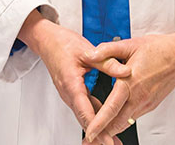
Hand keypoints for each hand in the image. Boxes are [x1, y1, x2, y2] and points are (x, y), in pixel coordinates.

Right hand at [16, 11, 116, 144]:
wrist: (47, 40)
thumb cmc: (63, 44)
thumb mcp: (87, 50)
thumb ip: (107, 62)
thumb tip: (126, 71)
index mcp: (71, 84)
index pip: (85, 111)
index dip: (96, 127)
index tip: (106, 139)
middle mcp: (69, 93)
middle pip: (85, 119)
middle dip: (99, 135)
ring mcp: (71, 94)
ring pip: (86, 115)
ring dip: (98, 128)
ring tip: (113, 140)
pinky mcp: (74, 92)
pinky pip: (86, 108)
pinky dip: (96, 117)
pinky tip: (108, 123)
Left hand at [79, 28, 174, 142]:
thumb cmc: (158, 49)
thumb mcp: (129, 45)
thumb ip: (106, 50)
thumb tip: (89, 54)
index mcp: (130, 83)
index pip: (111, 109)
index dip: (98, 123)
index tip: (89, 132)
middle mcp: (139, 97)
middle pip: (118, 123)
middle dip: (103, 132)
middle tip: (91, 137)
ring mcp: (146, 103)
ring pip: (126, 122)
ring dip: (113, 127)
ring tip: (101, 128)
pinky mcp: (151, 105)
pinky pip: (134, 116)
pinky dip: (123, 119)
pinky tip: (116, 116)